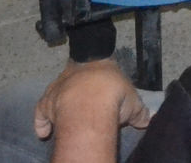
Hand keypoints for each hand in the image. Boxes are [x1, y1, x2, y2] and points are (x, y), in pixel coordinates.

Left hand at [32, 59, 149, 143]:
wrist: (89, 102)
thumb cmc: (114, 96)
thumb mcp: (134, 104)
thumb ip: (140, 112)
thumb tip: (149, 119)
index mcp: (100, 64)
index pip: (99, 60)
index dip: (100, 69)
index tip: (101, 75)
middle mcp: (76, 71)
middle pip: (76, 74)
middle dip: (80, 84)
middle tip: (86, 97)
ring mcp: (58, 86)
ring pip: (57, 91)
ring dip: (60, 101)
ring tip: (67, 114)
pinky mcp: (45, 104)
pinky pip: (41, 113)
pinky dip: (42, 122)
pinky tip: (44, 132)